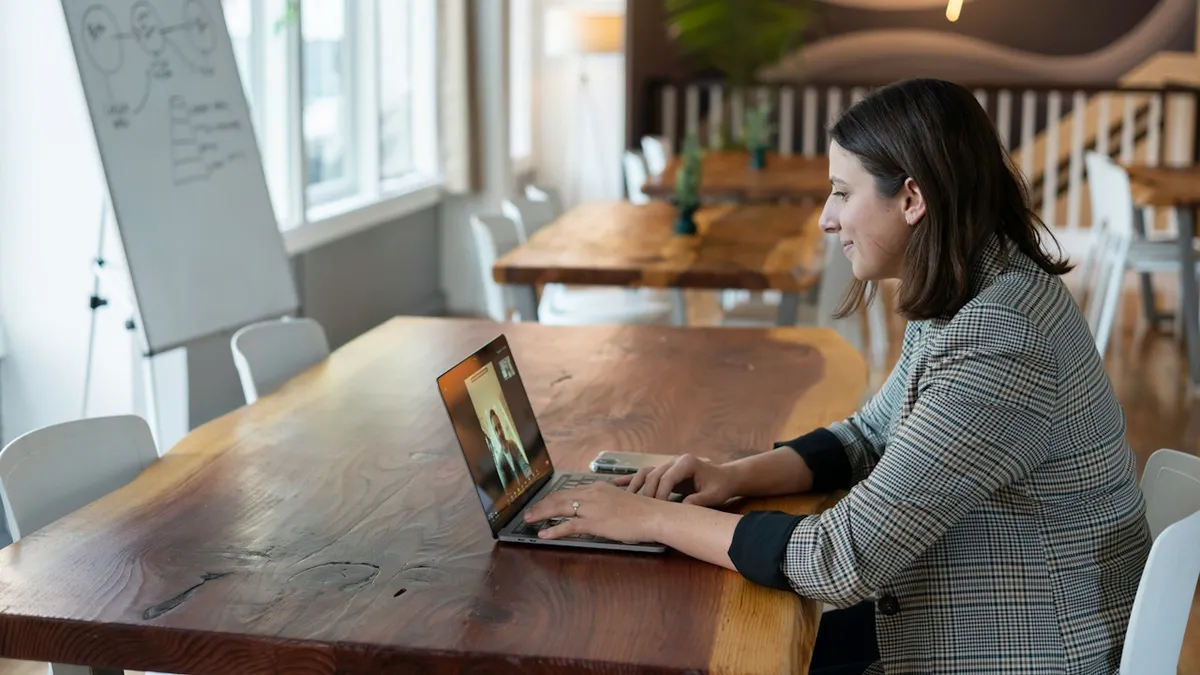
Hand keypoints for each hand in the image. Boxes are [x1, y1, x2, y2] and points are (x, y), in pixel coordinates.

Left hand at [523, 482, 665, 542]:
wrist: (653, 515)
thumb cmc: (642, 512)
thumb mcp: (620, 501)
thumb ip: (605, 503)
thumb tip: (596, 511)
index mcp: (598, 488)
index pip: (569, 491)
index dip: (553, 498)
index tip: (544, 503)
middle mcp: (592, 494)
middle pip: (559, 497)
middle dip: (541, 504)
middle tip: (529, 511)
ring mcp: (592, 508)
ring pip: (559, 508)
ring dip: (541, 514)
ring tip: (529, 520)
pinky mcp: (594, 522)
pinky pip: (568, 526)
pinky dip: (553, 529)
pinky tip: (544, 534)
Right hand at [615, 454, 738, 506]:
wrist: (724, 477)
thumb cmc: (720, 486)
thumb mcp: (713, 495)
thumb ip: (699, 500)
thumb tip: (683, 508)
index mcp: (686, 462)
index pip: (666, 478)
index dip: (660, 494)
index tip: (657, 510)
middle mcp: (674, 460)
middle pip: (653, 475)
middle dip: (647, 493)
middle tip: (642, 510)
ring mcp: (668, 464)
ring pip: (645, 473)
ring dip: (635, 485)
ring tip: (625, 499)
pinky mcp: (664, 470)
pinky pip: (645, 474)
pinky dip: (632, 479)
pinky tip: (617, 484)